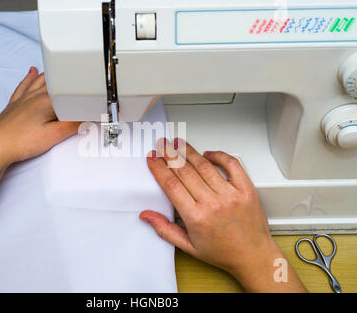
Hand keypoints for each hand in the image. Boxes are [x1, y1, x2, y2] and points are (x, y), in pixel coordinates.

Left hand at [0, 67, 79, 168]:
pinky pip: (24, 85)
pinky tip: (31, 72)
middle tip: (83, 78)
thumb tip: (88, 116)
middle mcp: (34, 95)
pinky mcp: (14, 104)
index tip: (93, 100)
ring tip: (62, 69)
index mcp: (46, 100)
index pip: (70, 94)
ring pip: (40, 80)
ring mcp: (23, 98)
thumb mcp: (54, 136)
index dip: (83, 96)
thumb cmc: (20, 141)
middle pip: (56, 83)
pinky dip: (29, 77)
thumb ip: (73, 125)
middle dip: (69, 81)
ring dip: (52, 75)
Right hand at [140, 138, 305, 291]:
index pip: (171, 184)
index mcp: (196, 217)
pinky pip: (232, 165)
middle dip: (169, 154)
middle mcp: (213, 203)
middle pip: (184, 171)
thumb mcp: (189, 246)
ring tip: (179, 144)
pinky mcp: (246, 189)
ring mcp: (230, 194)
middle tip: (162, 145)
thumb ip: (165, 229)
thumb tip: (147, 216)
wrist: (253, 256)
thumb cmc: (224, 252)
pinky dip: (219, 155)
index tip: (153, 159)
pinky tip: (209, 153)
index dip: (159, 168)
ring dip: (189, 151)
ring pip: (204, 165)